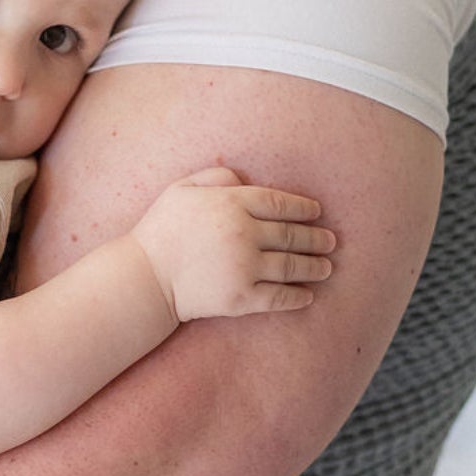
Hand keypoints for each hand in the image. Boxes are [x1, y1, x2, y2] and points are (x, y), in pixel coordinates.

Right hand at [131, 166, 334, 323]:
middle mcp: (243, 233)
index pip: (279, 203)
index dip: (303, 208)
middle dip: (316, 238)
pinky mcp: (240, 298)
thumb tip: (246, 180)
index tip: (316, 213)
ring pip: (291, 266)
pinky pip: (278, 297)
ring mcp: (244, 267)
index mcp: (230, 203)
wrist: (144, 277)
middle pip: (291, 235)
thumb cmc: (161, 229)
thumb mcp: (181, 188)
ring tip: (326, 267)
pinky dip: (297, 296)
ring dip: (314, 267)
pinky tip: (308, 295)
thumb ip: (216, 176)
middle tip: (331, 241)